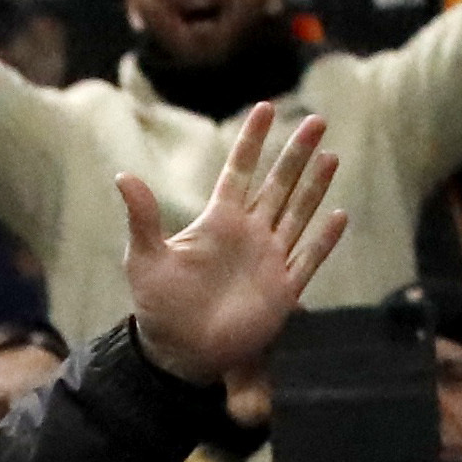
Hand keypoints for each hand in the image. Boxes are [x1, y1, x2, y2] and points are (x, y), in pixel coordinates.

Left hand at [118, 101, 347, 386]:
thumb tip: (122, 175)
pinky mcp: (281, 290)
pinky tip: (339, 216)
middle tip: (317, 120)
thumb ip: (142, 217)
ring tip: (331, 155)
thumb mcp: (145, 258)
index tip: (265, 108)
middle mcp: (248, 235)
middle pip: (278, 185)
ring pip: (298, 214)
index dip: (252, 141)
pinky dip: (324, 239)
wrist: (178, 352)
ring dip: (315, 187)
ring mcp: (268, 260)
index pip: (239, 172)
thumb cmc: (158, 306)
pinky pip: (308, 259)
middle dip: (297, 154)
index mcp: (218, 222)